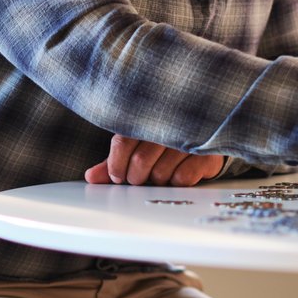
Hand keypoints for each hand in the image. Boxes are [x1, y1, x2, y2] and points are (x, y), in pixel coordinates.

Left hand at [84, 135, 225, 186]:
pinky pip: (181, 178)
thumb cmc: (164, 140)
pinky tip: (177, 171)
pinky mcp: (206, 154)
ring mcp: (188, 138)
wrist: (206, 133)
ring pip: (160, 173)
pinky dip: (175, 181)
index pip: (122, 143)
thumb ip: (113, 162)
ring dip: (156, 179)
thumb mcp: (136, 146)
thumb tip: (91, 178)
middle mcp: (167, 124)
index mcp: (145, 116)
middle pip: (140, 161)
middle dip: (135, 177)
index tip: (118, 176)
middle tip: (138, 178)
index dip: (116, 165)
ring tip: (160, 172)